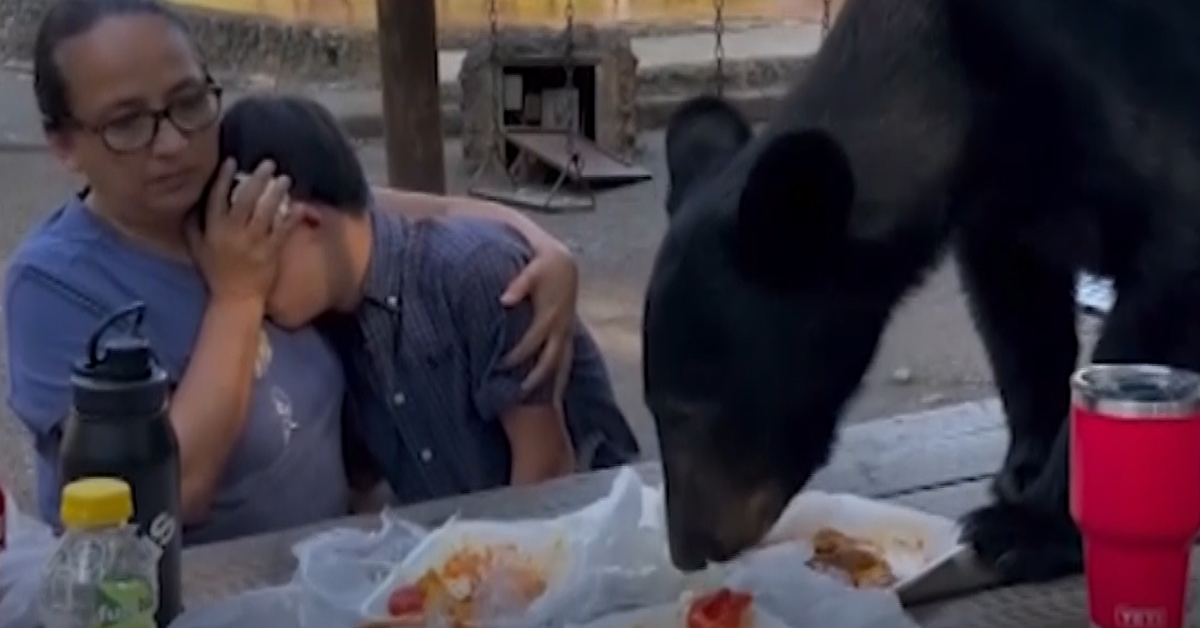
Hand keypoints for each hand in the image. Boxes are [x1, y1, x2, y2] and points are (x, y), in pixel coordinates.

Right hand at [186, 159, 296, 303]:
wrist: (235, 299)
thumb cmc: (215, 273)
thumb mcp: (196, 249)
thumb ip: (192, 226)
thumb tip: (189, 204)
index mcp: (213, 230)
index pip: (216, 198)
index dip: (224, 178)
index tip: (232, 161)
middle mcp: (232, 233)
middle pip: (245, 199)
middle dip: (257, 179)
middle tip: (268, 163)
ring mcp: (253, 242)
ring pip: (266, 212)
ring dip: (277, 193)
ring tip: (285, 179)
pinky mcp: (271, 252)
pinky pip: (282, 231)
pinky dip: (291, 217)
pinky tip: (299, 206)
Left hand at [500, 237, 578, 390]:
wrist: (564, 262)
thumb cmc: (544, 263)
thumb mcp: (533, 268)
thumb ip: (519, 284)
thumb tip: (504, 301)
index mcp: (549, 315)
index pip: (531, 342)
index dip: (515, 357)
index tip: (499, 367)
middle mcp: (560, 328)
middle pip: (549, 361)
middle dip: (534, 379)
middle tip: (516, 395)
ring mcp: (566, 332)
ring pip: (561, 364)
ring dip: (552, 383)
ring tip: (543, 405)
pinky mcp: (567, 333)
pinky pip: (564, 359)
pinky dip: (559, 376)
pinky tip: (555, 392)